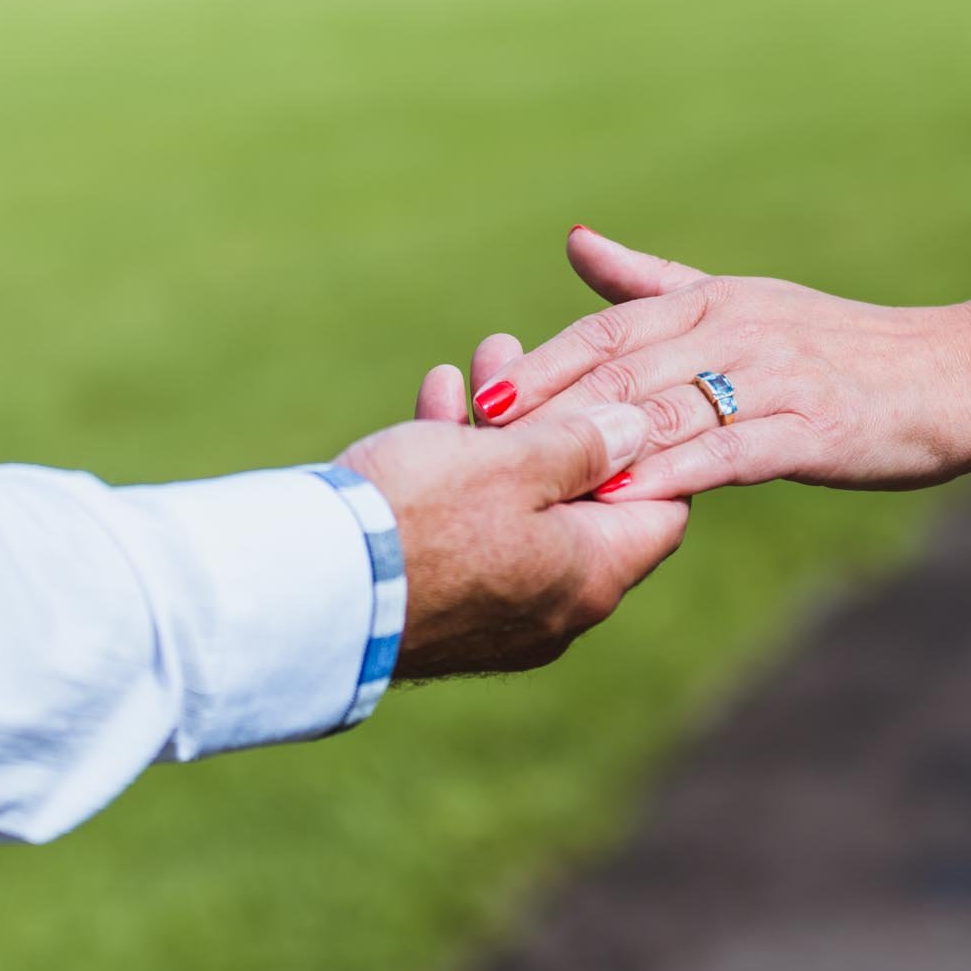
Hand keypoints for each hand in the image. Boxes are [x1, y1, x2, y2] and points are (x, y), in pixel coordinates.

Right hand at [337, 387, 688, 680]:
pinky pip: (471, 531)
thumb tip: (639, 430)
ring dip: (503, 432)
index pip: (661, 511)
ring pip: (520, 507)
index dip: (649, 446)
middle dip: (558, 422)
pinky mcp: (444, 606)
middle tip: (533, 356)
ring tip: (485, 358)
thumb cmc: (422, 518)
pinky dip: (461, 468)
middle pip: (584, 502)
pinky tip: (438, 395)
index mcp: (593, 576)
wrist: (308, 588)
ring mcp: (499, 614)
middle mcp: (557, 608)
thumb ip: (584, 444)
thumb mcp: (515, 462)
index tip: (622, 392)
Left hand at [465, 227, 970, 500]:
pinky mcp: (810, 429)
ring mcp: (774, 379)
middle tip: (483, 453)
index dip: (542, 368)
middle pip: (623, 374)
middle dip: (549, 414)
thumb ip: (651, 282)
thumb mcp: (741, 302)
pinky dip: (674, 475)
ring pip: (666, 414)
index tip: (479, 400)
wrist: (954, 375)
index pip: (607, 333)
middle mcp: (736, 331)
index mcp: (712, 301)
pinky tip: (629, 501)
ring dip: (597, 449)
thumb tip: (575, 242)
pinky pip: (729, 454)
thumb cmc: (840, 348)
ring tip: (536, 485)